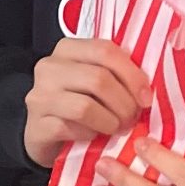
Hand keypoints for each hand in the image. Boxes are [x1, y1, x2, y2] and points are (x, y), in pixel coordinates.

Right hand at [24, 38, 150, 167]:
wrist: (45, 134)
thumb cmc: (79, 103)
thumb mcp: (98, 82)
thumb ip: (117, 74)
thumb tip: (147, 86)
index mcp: (68, 49)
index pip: (105, 50)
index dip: (132, 75)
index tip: (146, 97)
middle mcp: (49, 68)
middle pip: (99, 79)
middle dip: (125, 103)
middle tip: (133, 118)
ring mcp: (39, 97)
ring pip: (86, 106)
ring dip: (110, 121)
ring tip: (117, 128)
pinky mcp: (37, 126)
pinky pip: (72, 129)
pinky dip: (91, 135)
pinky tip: (94, 136)